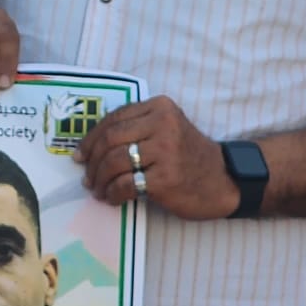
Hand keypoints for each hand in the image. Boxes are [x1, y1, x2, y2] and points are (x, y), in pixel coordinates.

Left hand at [75, 95, 239, 218]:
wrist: (225, 180)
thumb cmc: (189, 155)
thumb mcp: (166, 128)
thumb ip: (136, 127)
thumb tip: (92, 144)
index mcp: (159, 107)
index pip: (113, 119)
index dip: (91, 138)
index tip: (80, 154)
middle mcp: (162, 124)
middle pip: (110, 140)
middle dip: (92, 160)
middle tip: (86, 175)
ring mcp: (165, 151)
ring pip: (114, 162)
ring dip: (100, 179)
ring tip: (97, 189)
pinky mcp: (166, 179)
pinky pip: (126, 184)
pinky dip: (113, 193)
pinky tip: (112, 198)